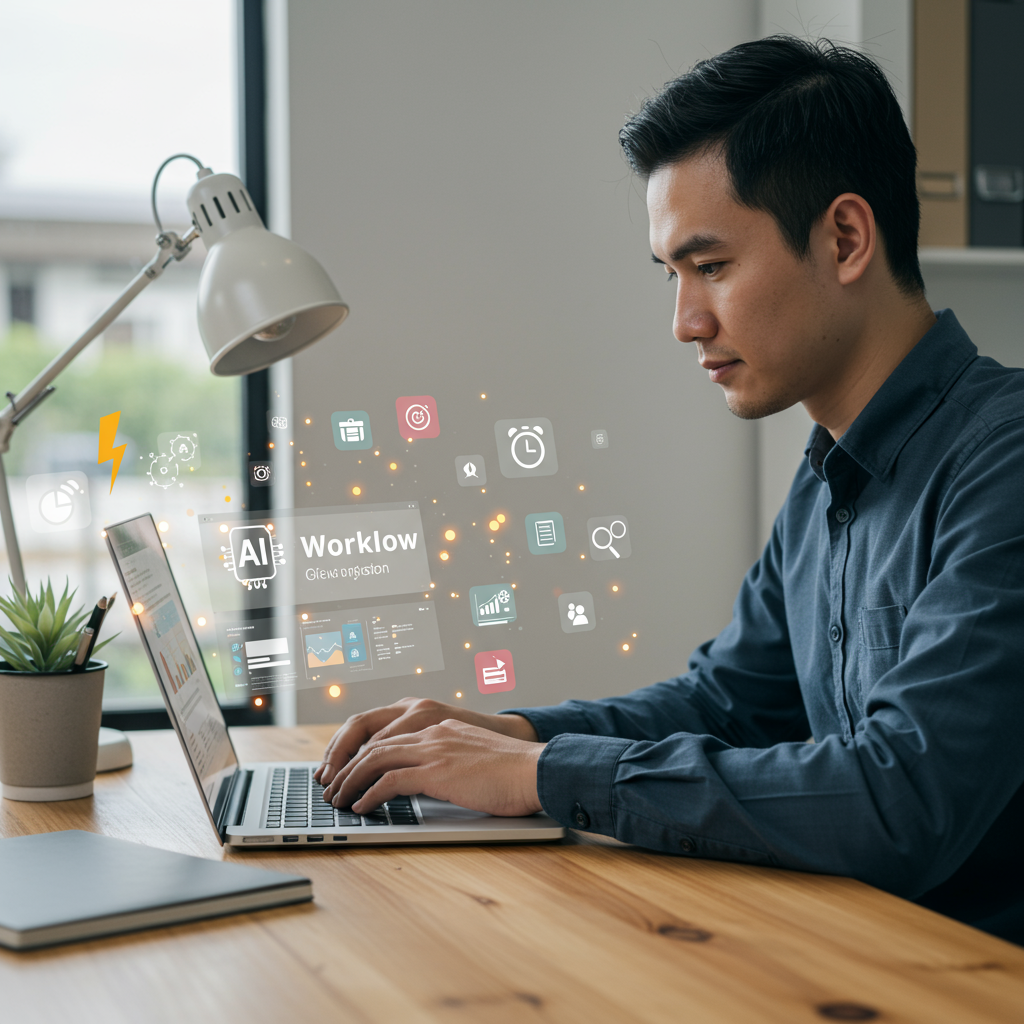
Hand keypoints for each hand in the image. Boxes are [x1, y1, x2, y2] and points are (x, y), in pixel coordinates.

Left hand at [314, 697, 537, 786]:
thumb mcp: (475, 759)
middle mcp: (432, 732)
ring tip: (338, 800)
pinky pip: (390, 780)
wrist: (535, 769)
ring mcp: (434, 749)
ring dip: (351, 781)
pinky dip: (370, 794)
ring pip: (376, 759)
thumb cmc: (513, 773)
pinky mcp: (437, 771)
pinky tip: (361, 807)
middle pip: (375, 744)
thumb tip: (434, 783)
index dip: (364, 754)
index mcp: (441, 727)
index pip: (390, 736)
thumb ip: (451, 762)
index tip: (349, 772)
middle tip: (333, 788)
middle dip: (348, 767)